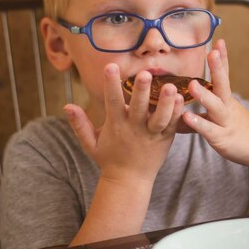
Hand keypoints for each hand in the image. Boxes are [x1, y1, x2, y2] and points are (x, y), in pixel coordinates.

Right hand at [64, 64, 183, 183]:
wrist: (129, 182)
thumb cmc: (109, 159)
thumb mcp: (91, 143)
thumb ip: (80, 124)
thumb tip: (66, 106)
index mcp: (116, 125)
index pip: (112, 101)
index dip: (111, 84)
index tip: (110, 66)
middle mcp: (134, 128)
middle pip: (139, 108)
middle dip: (142, 91)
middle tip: (145, 74)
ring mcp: (152, 134)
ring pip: (160, 118)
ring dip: (166, 102)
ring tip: (171, 87)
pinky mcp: (166, 139)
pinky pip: (172, 125)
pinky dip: (177, 112)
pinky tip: (182, 98)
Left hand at [182, 39, 248, 164]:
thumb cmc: (238, 131)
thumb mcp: (221, 117)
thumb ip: (201, 113)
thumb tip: (180, 110)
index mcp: (226, 99)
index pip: (224, 75)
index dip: (222, 60)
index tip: (219, 42)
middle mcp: (227, 107)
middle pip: (223, 85)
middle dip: (218, 68)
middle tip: (212, 53)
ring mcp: (226, 122)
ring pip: (216, 106)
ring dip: (204, 95)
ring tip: (192, 84)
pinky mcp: (222, 138)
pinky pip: (209, 130)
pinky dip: (198, 123)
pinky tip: (186, 116)